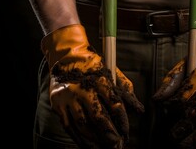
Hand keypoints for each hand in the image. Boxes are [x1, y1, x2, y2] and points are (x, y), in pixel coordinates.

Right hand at [42, 24, 144, 147]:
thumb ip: (124, 87)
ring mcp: (69, 97)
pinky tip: (88, 146)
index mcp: (100, 80)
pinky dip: (79, 139)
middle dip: (110, 135)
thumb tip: (138, 109)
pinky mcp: (58, 104)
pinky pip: (69, 126)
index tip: (126, 133)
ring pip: (83, 125)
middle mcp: (83, 89)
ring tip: (105, 148)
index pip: (115, 104)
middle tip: (118, 145)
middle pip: (99, 118)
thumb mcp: (111, 70)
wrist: (67, 55)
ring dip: (96, 140)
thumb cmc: (94, 65)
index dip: (122, 121)